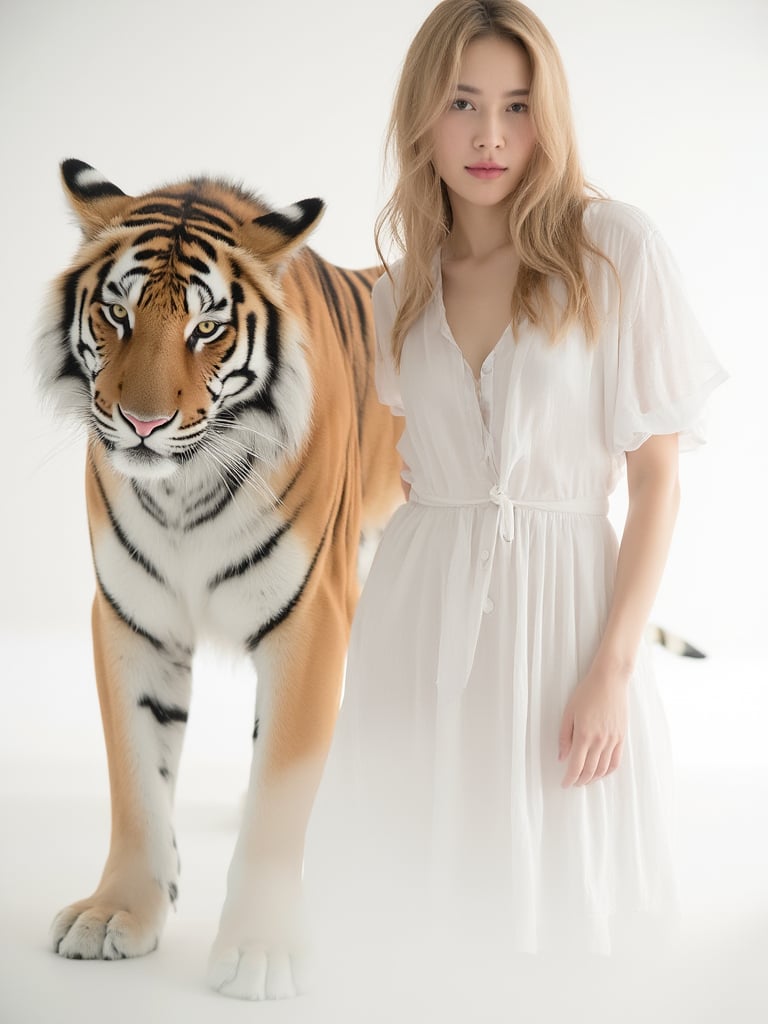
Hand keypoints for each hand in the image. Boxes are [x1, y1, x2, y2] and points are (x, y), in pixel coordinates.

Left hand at [558, 663, 628, 787]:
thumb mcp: (568, 712)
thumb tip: (562, 757)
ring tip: (585, 779)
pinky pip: (616, 761)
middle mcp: (599, 740)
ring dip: (594, 778)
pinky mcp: (621, 737)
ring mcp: (612, 740)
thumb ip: (564, 737)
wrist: (610, 680)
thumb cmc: (587, 693)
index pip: (576, 766)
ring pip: (603, 769)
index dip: (569, 779)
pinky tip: (602, 772)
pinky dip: (608, 771)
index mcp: (584, 735)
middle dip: (580, 780)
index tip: (564, 784)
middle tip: (573, 783)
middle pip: (590, 770)